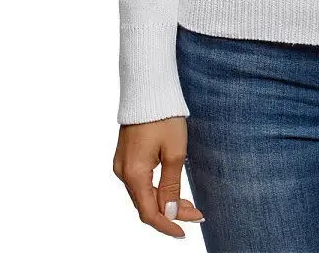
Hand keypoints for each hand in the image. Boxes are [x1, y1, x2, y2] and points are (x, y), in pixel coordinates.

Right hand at [113, 117, 204, 237]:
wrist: (149, 88)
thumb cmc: (163, 116)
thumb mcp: (175, 152)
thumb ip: (170, 186)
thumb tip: (168, 213)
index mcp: (133, 173)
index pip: (149, 212)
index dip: (167, 225)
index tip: (185, 231)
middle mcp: (123, 172)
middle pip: (146, 204)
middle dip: (170, 212)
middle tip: (196, 213)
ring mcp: (122, 164)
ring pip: (143, 193)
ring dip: (164, 201)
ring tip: (188, 203)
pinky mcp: (126, 156)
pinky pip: (140, 181)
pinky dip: (156, 188)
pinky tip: (171, 189)